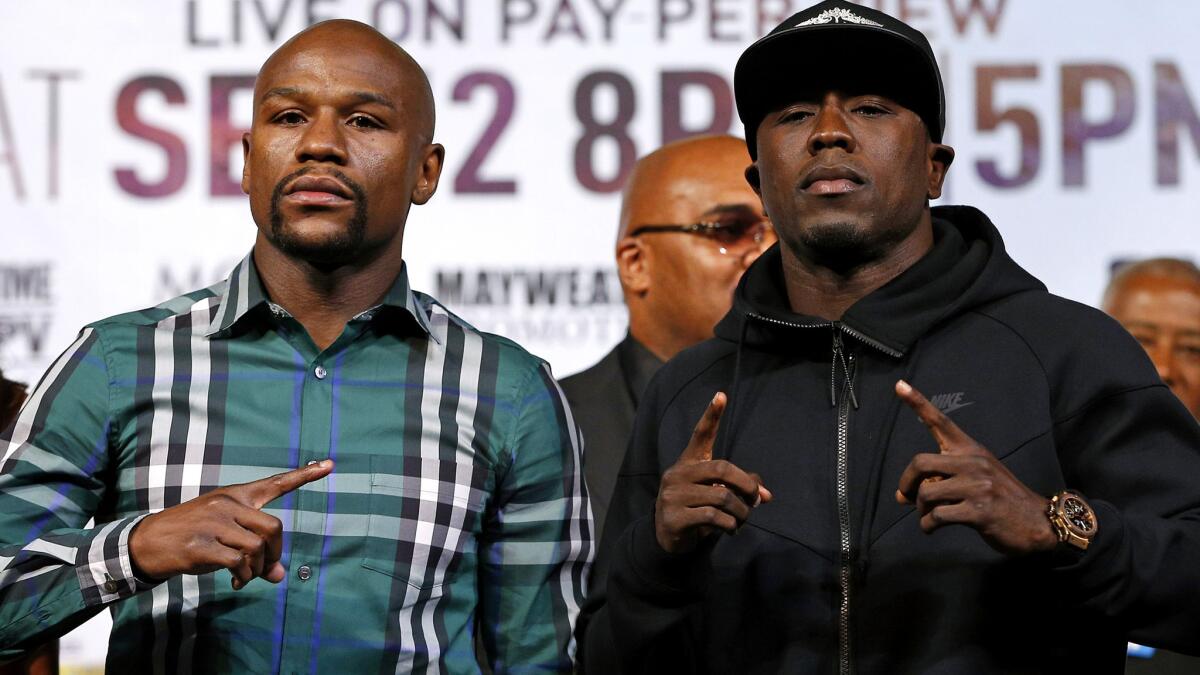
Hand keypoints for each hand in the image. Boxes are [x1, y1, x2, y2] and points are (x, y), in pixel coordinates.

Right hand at [129, 460, 333, 588]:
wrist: (145, 543)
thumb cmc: (190, 536)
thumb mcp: (223, 535)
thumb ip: (253, 548)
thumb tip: (279, 575)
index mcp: (235, 496)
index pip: (274, 483)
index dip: (304, 476)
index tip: (329, 465)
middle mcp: (227, 504)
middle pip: (274, 529)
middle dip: (275, 554)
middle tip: (266, 569)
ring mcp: (214, 523)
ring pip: (257, 548)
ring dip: (257, 570)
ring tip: (245, 577)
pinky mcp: (202, 545)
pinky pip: (239, 563)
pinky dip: (243, 576)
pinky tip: (235, 581)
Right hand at [654, 393, 771, 553]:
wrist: (666, 537)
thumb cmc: (696, 509)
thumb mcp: (716, 494)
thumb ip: (740, 489)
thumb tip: (766, 495)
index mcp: (688, 462)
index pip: (701, 435)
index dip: (711, 415)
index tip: (721, 395)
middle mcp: (678, 474)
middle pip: (722, 468)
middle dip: (746, 485)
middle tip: (756, 499)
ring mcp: (673, 495)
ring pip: (722, 496)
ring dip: (741, 512)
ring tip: (742, 519)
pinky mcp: (674, 517)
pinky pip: (713, 516)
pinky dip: (730, 525)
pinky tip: (730, 529)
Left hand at [893, 380, 1055, 554]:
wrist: (1039, 522)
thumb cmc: (1000, 500)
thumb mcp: (974, 481)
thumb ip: (939, 482)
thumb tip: (901, 496)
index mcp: (971, 450)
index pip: (941, 421)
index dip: (918, 403)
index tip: (899, 385)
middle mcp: (973, 462)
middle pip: (920, 462)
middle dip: (906, 482)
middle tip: (906, 497)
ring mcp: (978, 486)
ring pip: (926, 492)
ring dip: (920, 509)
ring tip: (927, 516)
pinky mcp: (979, 511)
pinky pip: (937, 516)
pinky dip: (927, 525)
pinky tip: (931, 528)